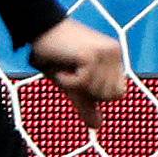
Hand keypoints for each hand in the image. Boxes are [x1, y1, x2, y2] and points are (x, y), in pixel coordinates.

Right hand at [28, 16, 126, 131]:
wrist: (40, 30)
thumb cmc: (56, 57)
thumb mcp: (74, 85)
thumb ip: (86, 104)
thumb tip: (97, 127)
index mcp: (115, 58)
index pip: (117, 94)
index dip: (96, 94)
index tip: (81, 77)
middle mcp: (114, 53)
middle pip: (108, 96)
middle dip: (87, 91)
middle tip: (73, 71)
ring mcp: (104, 53)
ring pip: (96, 91)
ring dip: (75, 85)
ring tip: (66, 66)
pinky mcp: (91, 55)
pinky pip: (82, 84)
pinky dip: (67, 81)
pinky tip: (62, 66)